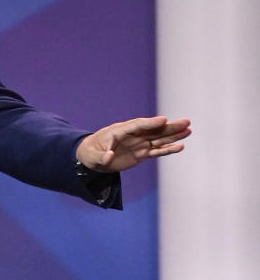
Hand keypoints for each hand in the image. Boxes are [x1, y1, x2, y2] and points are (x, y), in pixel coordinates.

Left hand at [76, 116, 190, 172]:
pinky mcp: (142, 153)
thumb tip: (109, 156)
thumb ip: (102, 156)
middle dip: (169, 126)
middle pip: (153, 130)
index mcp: (119, 131)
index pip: (137, 125)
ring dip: (173, 135)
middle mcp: (132, 135)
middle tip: (186, 122)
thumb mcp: (92, 156)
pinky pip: (156, 150)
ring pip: (159, 139)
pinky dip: (168, 149)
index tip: (164, 120)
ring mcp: (138, 144)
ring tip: (189, 130)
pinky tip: (180, 146)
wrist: (92, 159)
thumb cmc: (91, 153)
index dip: (150, 123)